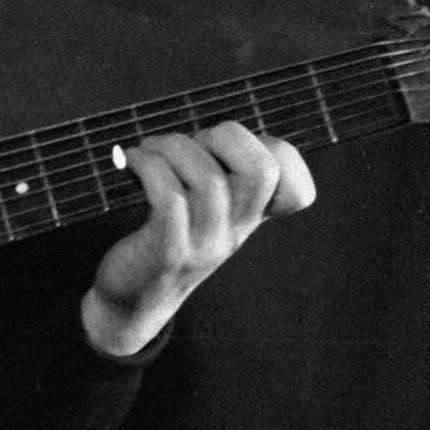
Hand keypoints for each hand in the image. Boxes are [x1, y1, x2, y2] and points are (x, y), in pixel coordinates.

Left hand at [81, 121, 314, 357]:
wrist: (133, 297)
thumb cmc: (164, 233)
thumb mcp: (203, 206)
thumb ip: (219, 172)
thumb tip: (216, 132)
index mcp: (249, 216)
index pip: (297, 188)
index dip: (274, 152)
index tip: (226, 149)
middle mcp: (236, 231)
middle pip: (261, 171)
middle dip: (223, 136)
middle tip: (187, 144)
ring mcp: (205, 244)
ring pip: (208, 178)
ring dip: (171, 147)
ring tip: (147, 151)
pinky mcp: (168, 252)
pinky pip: (169, 198)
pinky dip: (148, 167)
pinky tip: (132, 163)